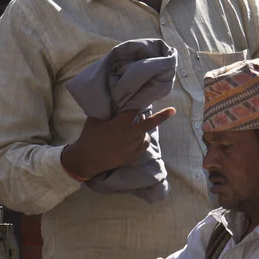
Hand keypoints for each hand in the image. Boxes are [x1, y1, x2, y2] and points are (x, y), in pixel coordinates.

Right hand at [61, 107, 175, 179]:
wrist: (86, 160)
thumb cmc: (88, 138)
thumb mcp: (94, 120)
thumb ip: (106, 112)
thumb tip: (112, 103)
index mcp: (119, 124)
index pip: (133, 110)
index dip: (137, 103)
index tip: (142, 98)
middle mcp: (129, 135)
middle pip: (148, 123)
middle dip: (161, 116)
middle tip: (172, 110)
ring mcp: (131, 147)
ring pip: (145, 134)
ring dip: (144, 127)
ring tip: (138, 123)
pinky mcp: (131, 156)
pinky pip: (143, 145)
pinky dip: (143, 139)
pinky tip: (140, 136)